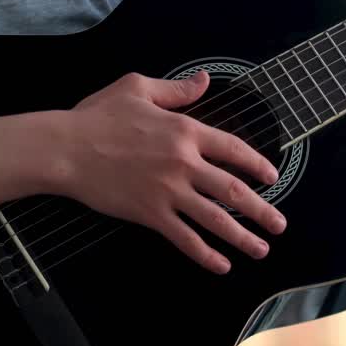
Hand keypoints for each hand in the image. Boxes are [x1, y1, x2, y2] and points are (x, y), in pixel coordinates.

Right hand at [59, 70, 285, 273]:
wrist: (65, 148)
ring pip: (216, 218)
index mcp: (185, 130)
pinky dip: (205, 254)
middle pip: (234, 190)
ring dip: (243, 237)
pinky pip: (184, 238)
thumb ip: (176, 89)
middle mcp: (184, 163)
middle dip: (262, 210)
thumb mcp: (138, 88)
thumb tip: (204, 81)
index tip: (273, 177)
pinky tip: (221, 265)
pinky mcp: (150, 214)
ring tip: (262, 250)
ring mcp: (168, 191)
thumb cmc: (97, 116)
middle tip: (280, 225)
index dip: (257, 164)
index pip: (233, 149)